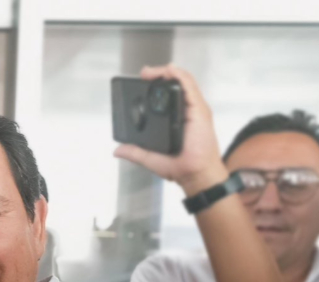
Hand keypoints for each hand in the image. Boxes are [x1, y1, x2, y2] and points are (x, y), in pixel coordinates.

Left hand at [113, 65, 228, 196]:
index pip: (169, 96)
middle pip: (176, 84)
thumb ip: (135, 152)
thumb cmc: (181, 167)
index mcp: (177, 119)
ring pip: (183, 82)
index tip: (142, 81)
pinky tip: (171, 71)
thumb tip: (118, 150)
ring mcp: (194, 109)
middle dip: (160, 75)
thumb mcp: (151, 158)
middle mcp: (187, 111)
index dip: (157, 85)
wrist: (195, 174)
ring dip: (168, 72)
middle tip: (144, 73)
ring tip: (152, 71)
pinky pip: (190, 87)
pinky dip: (181, 76)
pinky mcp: (199, 110)